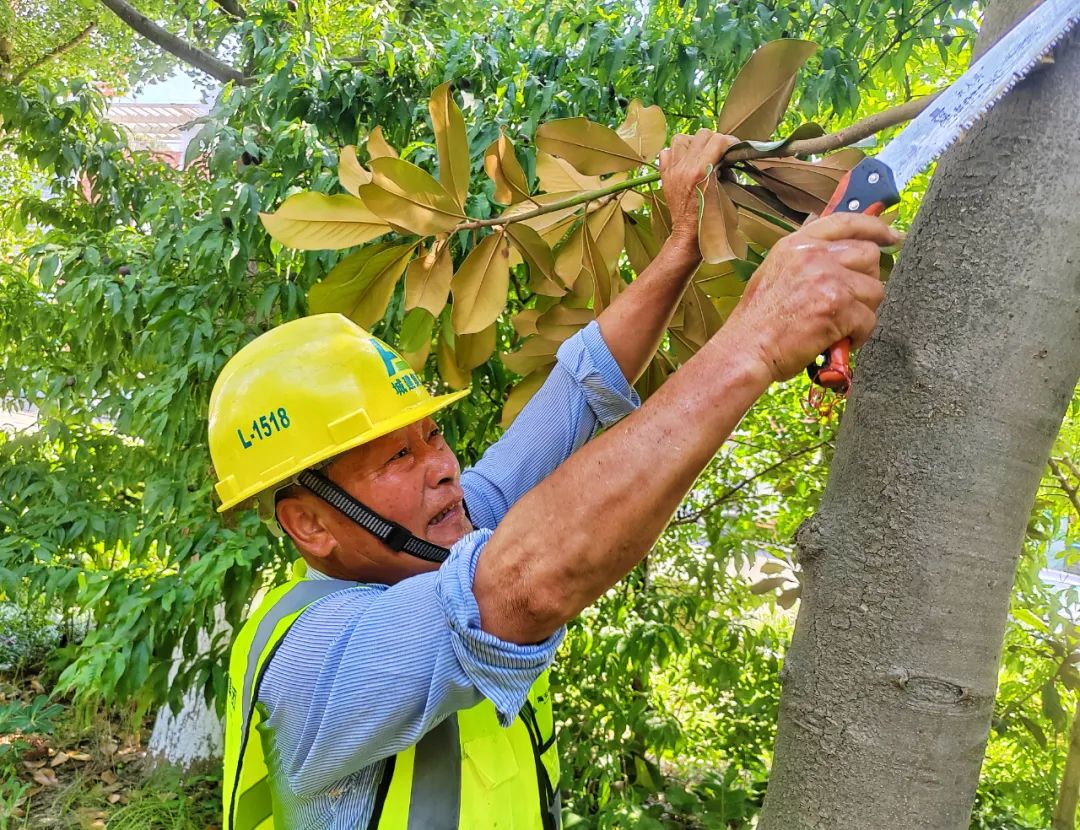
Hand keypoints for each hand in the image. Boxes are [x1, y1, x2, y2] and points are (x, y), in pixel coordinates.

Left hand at [659, 129, 740, 253]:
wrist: (688, 234)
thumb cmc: (711, 219)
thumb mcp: (727, 194)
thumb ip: (727, 172)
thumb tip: (727, 158)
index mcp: (701, 172)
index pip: (718, 140)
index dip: (730, 141)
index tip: (734, 148)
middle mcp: (685, 168)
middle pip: (702, 135)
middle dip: (714, 140)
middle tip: (720, 151)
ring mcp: (672, 171)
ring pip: (681, 139)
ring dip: (693, 143)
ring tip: (700, 153)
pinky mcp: (665, 176)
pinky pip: (667, 152)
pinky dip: (676, 153)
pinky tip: (685, 161)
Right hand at [722, 213, 898, 382]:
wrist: (746, 347)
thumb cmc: (757, 320)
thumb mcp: (774, 271)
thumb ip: (804, 257)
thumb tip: (833, 248)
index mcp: (798, 244)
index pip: (846, 222)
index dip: (874, 227)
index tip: (891, 236)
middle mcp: (815, 255)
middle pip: (869, 256)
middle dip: (867, 281)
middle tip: (853, 301)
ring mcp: (829, 279)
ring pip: (875, 290)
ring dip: (863, 311)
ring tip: (841, 325)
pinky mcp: (839, 307)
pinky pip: (869, 319)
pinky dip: (859, 334)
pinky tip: (839, 340)